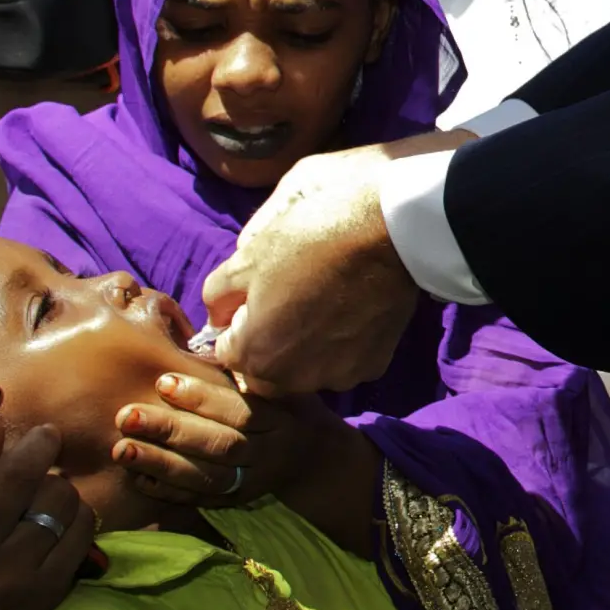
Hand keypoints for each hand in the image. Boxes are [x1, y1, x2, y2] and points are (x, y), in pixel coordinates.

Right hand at [0, 385, 96, 609]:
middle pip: (12, 477)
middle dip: (39, 443)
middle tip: (47, 435)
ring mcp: (4, 579)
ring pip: (54, 500)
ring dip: (58, 482)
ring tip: (48, 487)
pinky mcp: (41, 595)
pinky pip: (79, 531)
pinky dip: (78, 512)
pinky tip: (64, 514)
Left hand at [112, 370, 329, 504]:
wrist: (313, 458)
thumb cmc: (288, 405)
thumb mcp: (281, 383)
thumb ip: (248, 371)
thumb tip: (210, 344)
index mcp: (277, 417)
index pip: (237, 409)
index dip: (200, 397)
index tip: (162, 381)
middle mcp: (265, 453)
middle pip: (217, 444)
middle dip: (170, 431)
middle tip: (127, 416)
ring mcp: (250, 482)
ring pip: (205, 477)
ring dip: (161, 464)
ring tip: (122, 449)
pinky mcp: (235, 501)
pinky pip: (201, 500)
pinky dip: (169, 493)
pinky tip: (138, 479)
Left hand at [202, 131, 473, 392]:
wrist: (390, 228)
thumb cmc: (312, 236)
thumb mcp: (249, 254)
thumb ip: (219, 294)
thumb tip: (219, 314)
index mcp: (257, 356)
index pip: (226, 353)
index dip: (233, 321)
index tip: (250, 295)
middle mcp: (296, 380)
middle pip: (266, 367)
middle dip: (266, 338)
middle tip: (282, 293)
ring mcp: (339, 375)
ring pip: (306, 366)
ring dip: (303, 342)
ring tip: (317, 294)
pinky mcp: (374, 363)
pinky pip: (343, 358)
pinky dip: (339, 340)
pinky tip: (348, 303)